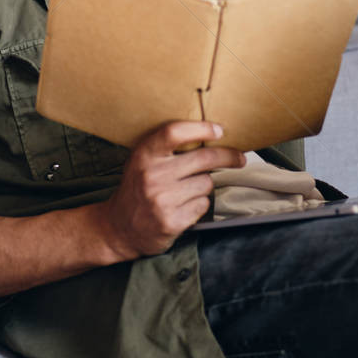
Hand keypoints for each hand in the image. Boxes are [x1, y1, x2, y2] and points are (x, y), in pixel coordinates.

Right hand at [99, 120, 244, 259]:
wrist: (118, 228)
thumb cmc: (137, 189)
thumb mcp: (141, 161)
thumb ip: (166, 149)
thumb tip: (209, 136)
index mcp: (144, 155)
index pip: (174, 132)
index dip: (201, 129)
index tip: (219, 130)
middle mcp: (151, 175)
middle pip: (203, 158)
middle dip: (228, 156)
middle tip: (239, 157)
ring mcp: (162, 199)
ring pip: (206, 183)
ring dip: (203, 186)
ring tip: (185, 191)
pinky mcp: (171, 221)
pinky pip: (202, 205)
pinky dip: (198, 204)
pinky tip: (183, 206)